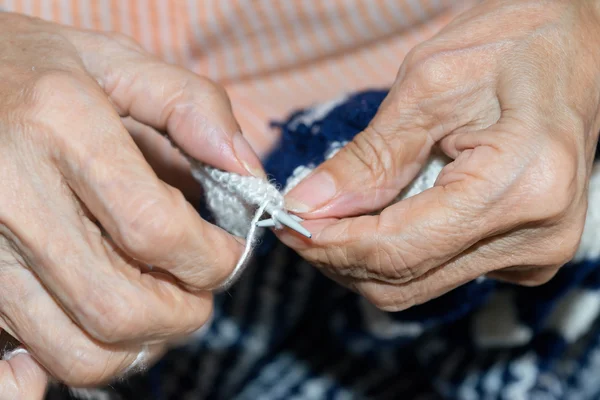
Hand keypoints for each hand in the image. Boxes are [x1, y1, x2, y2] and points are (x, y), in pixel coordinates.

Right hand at [0, 12, 263, 397]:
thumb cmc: (33, 70)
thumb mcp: (114, 61)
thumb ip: (191, 104)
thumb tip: (247, 169)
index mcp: (59, 126)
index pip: (156, 230)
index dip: (212, 259)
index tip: (229, 254)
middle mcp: (11, 196)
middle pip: (120, 308)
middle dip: (185, 313)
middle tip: (200, 287)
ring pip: (78, 352)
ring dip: (143, 343)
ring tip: (160, 303)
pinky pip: (28, 362)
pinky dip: (82, 358)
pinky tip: (99, 323)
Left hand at [281, 0, 599, 310]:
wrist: (578, 48)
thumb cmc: (514, 44)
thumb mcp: (429, 84)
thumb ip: (370, 157)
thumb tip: (309, 205)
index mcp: (520, 185)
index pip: (397, 249)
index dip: (330, 244)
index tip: (286, 221)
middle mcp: (536, 236)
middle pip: (403, 280)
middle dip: (337, 255)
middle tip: (299, 216)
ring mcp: (533, 253)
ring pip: (415, 284)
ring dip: (361, 255)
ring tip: (332, 212)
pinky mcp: (522, 255)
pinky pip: (437, 271)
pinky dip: (394, 250)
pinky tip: (379, 212)